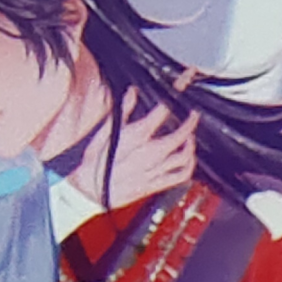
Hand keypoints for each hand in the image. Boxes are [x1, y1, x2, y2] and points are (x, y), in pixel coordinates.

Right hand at [68, 95, 197, 210]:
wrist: (89, 189)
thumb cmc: (94, 161)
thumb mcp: (104, 132)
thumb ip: (122, 111)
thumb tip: (132, 92)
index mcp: (136, 137)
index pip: (160, 114)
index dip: (170, 102)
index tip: (174, 95)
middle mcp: (149, 154)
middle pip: (179, 136)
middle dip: (190, 122)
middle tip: (192, 115)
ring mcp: (154, 170)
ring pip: (184, 156)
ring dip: (190, 144)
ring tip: (190, 136)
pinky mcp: (155, 184)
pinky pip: (180, 176)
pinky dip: (189, 166)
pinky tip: (188, 160)